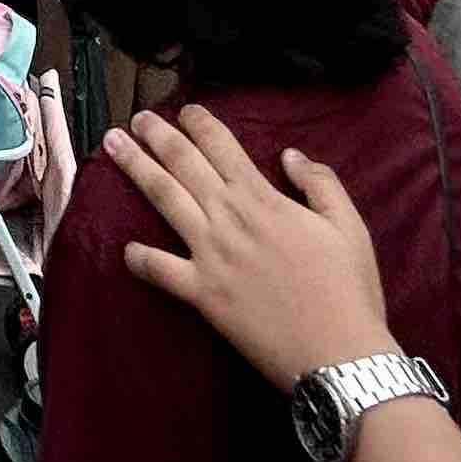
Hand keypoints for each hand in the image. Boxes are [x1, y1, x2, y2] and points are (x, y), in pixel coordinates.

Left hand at [103, 105, 399, 393]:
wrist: (337, 352)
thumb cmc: (348, 289)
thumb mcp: (349, 226)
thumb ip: (321, 183)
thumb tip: (289, 154)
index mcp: (263, 198)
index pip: (222, 146)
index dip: (200, 123)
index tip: (185, 109)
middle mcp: (229, 218)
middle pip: (183, 164)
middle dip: (157, 135)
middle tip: (136, 119)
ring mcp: (210, 255)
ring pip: (164, 199)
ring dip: (136, 168)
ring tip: (112, 146)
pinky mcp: (201, 293)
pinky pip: (161, 270)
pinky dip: (140, 258)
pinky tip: (125, 248)